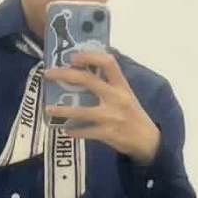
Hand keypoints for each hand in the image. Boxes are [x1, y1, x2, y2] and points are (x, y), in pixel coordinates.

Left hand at [44, 51, 161, 164]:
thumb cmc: (133, 115)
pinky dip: (73, 131)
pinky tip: (66, 129)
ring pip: (80, 111)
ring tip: (48, 109)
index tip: (73, 57)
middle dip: (65, 74)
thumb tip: (84, 70)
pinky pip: (84, 131)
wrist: (149, 142)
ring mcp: (111, 117)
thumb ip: (109, 84)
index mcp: (122, 86)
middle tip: (48, 74)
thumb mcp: (126, 95)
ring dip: (62, 110)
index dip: (89, 56)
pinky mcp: (108, 134)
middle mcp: (116, 98)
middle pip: (88, 80)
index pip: (108, 62)